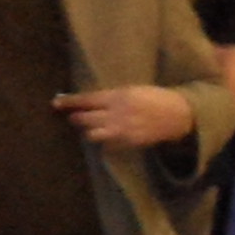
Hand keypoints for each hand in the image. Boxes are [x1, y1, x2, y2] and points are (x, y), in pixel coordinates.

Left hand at [58, 83, 194, 149]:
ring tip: (91, 127)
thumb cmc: (156, 98)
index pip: (86, 100)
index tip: (56, 103)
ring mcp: (121, 130)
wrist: (179, 115)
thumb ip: (113, 97)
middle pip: (84, 119)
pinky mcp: (127, 142)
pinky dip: (104, 140)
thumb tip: (92, 102)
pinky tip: (108, 136)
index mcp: (117, 96)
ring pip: (92, 134)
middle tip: (73, 117)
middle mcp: (116, 114)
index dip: (70, 102)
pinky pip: (107, 144)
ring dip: (89, 130)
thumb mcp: (134, 90)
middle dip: (76, 118)